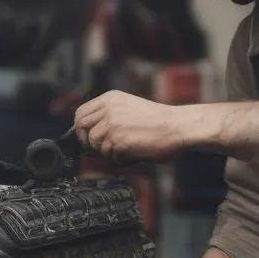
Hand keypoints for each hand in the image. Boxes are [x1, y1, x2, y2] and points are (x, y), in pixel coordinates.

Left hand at [74, 91, 192, 161]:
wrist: (178, 126)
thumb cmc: (158, 120)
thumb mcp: (129, 106)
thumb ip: (109, 114)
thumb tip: (90, 133)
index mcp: (110, 98)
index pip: (81, 113)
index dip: (80, 128)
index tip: (86, 137)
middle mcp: (108, 109)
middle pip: (82, 128)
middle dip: (88, 141)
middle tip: (100, 148)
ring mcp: (112, 125)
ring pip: (95, 144)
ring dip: (106, 151)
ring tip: (124, 149)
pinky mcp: (118, 141)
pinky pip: (109, 156)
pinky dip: (119, 159)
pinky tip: (132, 152)